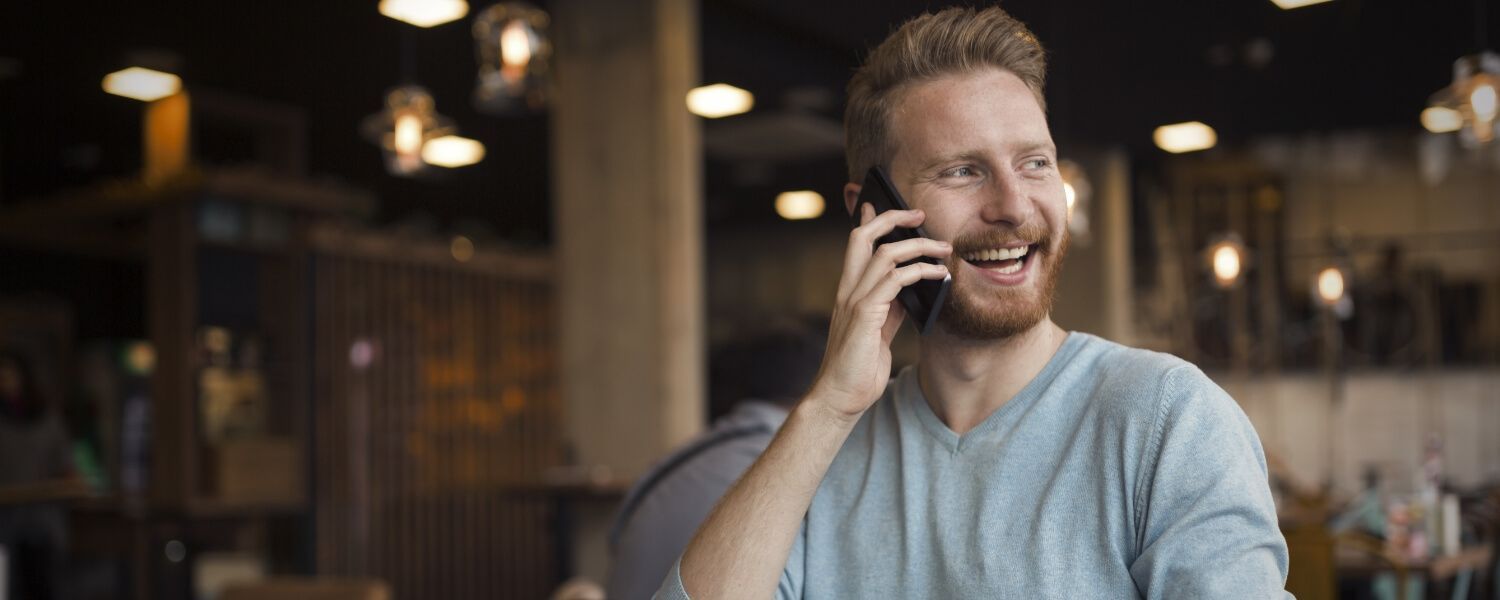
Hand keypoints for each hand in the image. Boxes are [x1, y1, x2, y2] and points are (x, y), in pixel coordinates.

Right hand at [807, 203, 950, 420]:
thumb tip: (914, 287)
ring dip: (918, 245)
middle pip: (862, 237)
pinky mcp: (864, 315)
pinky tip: (940, 275)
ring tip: (944, 248)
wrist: (840, 397)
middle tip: (917, 213)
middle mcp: (847, 291)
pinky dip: (921, 272)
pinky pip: (895, 280)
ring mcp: (854, 301)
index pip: (855, 246)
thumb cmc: (858, 369)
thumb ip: (890, 307)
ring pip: (884, 254)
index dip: (869, 221)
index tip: (880, 204)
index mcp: (849, 293)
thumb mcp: (878, 331)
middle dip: (890, 218)